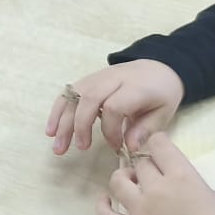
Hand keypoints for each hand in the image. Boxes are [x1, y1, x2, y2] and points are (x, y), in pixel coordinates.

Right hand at [46, 60, 184, 155]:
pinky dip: (58, 111)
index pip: (114, 107)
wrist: (159, 66)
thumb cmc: (161, 94)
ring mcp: (97, 77)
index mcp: (135, 87)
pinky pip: (68, 93)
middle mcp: (113, 79)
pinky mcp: (87, 80)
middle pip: (89, 99)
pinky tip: (51, 130)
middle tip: (81, 148)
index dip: (110, 130)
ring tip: (58, 146)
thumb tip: (129, 147)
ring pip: (74, 96)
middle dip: (80, 126)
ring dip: (63, 122)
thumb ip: (146, 129)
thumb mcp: (163, 112)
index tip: (116, 146)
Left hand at [97, 132, 214, 214]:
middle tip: (154, 175)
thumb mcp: (212, 195)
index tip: (160, 149)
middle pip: (140, 164)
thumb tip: (174, 179)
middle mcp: (157, 188)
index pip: (158, 143)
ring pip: (118, 182)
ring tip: (131, 183)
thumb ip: (189, 181)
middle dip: (147, 167)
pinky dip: (103, 206)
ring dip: (123, 178)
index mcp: (181, 176)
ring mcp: (141, 211)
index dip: (158, 143)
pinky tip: (106, 200)